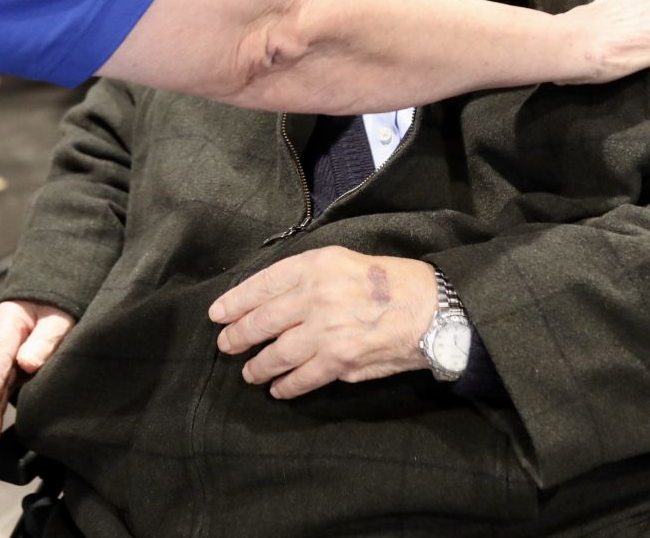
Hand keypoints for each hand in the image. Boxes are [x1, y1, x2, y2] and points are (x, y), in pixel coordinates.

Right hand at [0, 299, 73, 442]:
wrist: (55, 299)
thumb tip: (27, 364)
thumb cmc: (56, 307)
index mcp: (7, 325)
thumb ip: (44, 340)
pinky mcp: (16, 367)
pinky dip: (4, 404)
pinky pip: (8, 386)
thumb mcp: (56, 320)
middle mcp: (3, 344)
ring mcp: (8, 356)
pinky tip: (0, 425)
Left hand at [205, 248, 433, 398]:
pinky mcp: (340, 361)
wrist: (432, 309)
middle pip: (262, 321)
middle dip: (237, 336)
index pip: (261, 284)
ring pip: (276, 354)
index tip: (217, 314)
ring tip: (248, 371)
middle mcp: (315, 296)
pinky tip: (277, 389)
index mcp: (315, 266)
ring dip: (257, 366)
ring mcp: (326, 331)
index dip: (234, 301)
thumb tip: (272, 300)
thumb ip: (307, 276)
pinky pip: (301, 378)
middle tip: (225, 345)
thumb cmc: (391, 281)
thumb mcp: (344, 260)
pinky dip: (285, 386)